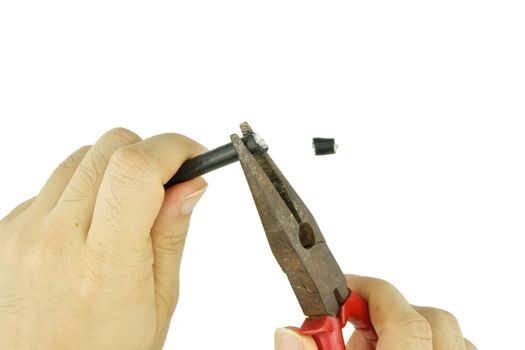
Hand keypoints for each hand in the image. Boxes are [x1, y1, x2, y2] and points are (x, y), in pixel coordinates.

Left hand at [0, 128, 207, 349]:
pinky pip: (52, 186)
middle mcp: (56, 240)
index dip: (172, 148)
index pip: (136, 169)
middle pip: (108, 148)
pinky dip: (81, 192)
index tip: (192, 155)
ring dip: (113, 171)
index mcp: (105, 263)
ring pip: (79, 159)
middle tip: (163, 184)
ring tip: (123, 213)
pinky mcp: (6, 231)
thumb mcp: (159, 302)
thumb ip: (171, 234)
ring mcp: (23, 233)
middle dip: (147, 154)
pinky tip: (89, 229)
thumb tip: (190, 184)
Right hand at [275, 275, 475, 349]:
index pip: (396, 309)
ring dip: (413, 329)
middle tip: (352, 328)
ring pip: (452, 335)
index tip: (343, 289)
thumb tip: (289, 332)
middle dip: (387, 311)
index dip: (366, 289)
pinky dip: (435, 347)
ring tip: (377, 346)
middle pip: (430, 318)